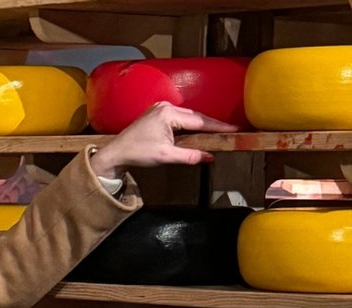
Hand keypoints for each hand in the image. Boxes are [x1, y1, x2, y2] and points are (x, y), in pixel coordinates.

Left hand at [91, 102, 239, 176]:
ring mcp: (160, 108)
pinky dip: (191, 123)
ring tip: (220, 130)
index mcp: (167, 114)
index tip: (234, 129)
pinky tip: (200, 129)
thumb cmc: (137, 153)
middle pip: (195, 116)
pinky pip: (180, 117)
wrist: (116, 152)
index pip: (199, 121)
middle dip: (213, 124)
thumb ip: (190, 156)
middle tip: (231, 130)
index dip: (218, 127)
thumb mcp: (166, 156)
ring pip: (188, 116)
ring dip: (202, 123)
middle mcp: (165, 107)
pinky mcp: (157, 113)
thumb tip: (210, 157)